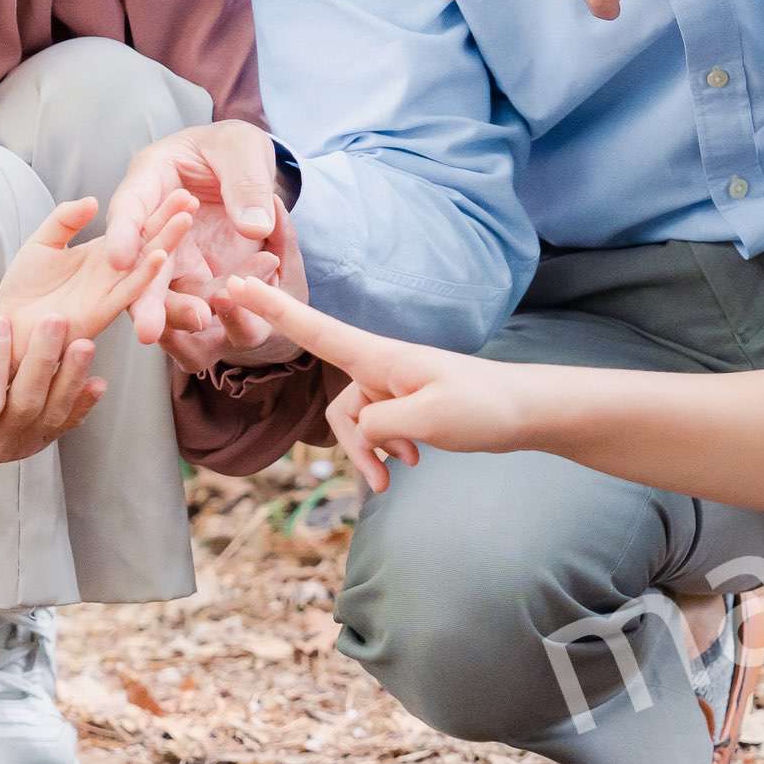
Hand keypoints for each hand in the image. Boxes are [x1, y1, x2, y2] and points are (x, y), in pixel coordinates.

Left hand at [0, 196, 190, 357]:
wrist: (7, 326)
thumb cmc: (23, 289)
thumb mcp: (42, 242)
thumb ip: (65, 219)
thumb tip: (93, 201)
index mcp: (103, 255)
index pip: (136, 228)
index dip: (157, 208)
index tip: (179, 188)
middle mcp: (112, 274)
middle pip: (149, 243)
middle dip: (171, 222)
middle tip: (192, 198)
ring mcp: (109, 293)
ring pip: (145, 266)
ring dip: (166, 243)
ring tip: (185, 219)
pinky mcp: (101, 312)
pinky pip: (127, 292)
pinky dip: (144, 274)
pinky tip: (160, 256)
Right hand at [0, 280, 104, 465]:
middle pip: (24, 405)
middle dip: (42, 361)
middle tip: (54, 322)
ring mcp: (19, 446)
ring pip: (51, 414)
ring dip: (70, 377)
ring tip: (84, 344)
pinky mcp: (41, 442)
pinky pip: (66, 424)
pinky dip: (83, 403)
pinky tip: (96, 382)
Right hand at [104, 123, 298, 370]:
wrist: (249, 168)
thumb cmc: (234, 147)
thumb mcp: (242, 149)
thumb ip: (246, 185)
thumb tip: (255, 227)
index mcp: (151, 177)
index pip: (130, 207)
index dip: (122, 234)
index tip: (119, 261)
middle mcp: (154, 222)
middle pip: (141, 261)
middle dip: (143, 296)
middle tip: (147, 329)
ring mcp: (175, 252)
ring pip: (167, 288)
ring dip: (177, 310)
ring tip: (196, 322)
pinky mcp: (198, 273)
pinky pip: (204, 293)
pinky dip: (218, 302)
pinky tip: (234, 303)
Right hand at [205, 276, 530, 489]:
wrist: (527, 411)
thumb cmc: (484, 406)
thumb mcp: (427, 419)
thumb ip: (378, 423)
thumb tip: (360, 428)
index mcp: (381, 357)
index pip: (316, 330)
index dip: (274, 309)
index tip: (235, 283)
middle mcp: (381, 367)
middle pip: (341, 406)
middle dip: (355, 445)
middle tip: (382, 480)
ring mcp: (393, 386)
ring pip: (358, 424)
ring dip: (375, 453)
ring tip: (405, 470)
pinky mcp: (405, 404)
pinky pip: (378, 429)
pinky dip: (388, 450)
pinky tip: (412, 461)